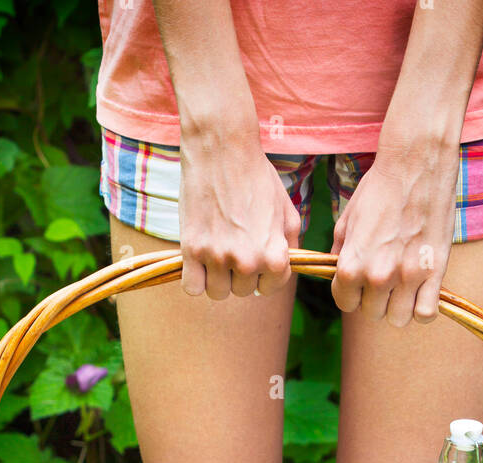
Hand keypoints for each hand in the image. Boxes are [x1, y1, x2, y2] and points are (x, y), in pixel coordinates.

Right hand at [179, 129, 300, 299]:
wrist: (223, 149)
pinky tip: (198, 261)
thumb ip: (290, 246)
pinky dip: (195, 279)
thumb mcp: (287, 212)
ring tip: (217, 252)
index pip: (270, 288)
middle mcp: (248, 262)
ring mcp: (219, 257)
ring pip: (218, 293)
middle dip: (240, 273)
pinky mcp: (192, 250)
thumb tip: (282, 270)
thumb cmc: (257, 177)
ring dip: (217, 278)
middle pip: (243, 291)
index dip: (264, 274)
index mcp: (275, 256)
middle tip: (234, 244)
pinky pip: (193, 288)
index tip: (256, 257)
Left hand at [331, 144, 459, 326]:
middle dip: (374, 298)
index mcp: (351, 265)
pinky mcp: (435, 272)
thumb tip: (338, 276)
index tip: (360, 279)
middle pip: (371, 314)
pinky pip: (425, 314)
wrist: (416, 163)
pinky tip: (421, 291)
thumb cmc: (379, 188)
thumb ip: (340, 254)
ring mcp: (408, 276)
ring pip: (397, 319)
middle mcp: (378, 275)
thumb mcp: (347, 220)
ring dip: (398, 305)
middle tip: (384, 275)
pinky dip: (423, 308)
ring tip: (402, 285)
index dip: (351, 292)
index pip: (345, 303)